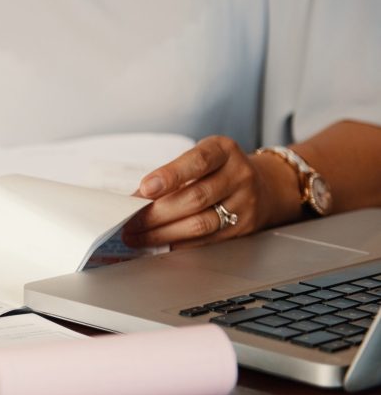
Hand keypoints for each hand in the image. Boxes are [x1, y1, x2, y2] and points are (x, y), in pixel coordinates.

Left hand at [122, 135, 280, 249]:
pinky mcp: (242, 228)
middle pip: (195, 197)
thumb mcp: (199, 159)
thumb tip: (135, 200)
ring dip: (163, 233)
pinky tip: (159, 243)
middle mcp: (238, 175)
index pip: (198, 161)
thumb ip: (170, 175)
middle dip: (157, 213)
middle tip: (130, 222)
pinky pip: (205, 240)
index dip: (170, 175)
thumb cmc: (219, 170)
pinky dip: (178, 243)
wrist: (264, 186)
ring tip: (137, 236)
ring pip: (200, 224)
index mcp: (224, 150)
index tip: (145, 187)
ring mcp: (244, 203)